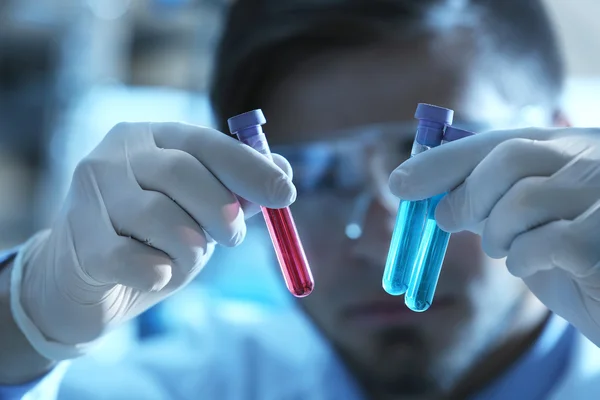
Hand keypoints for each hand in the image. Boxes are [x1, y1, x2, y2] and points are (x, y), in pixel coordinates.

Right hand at [11, 122, 294, 358]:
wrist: (84, 280)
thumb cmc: (150, 238)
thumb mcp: (198, 212)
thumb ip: (236, 192)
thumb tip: (283, 173)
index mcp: (151, 138)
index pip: (206, 143)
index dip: (250, 168)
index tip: (287, 194)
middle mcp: (115, 155)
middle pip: (182, 173)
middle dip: (222, 212)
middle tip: (234, 238)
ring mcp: (88, 195)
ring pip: (160, 217)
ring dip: (189, 249)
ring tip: (185, 258)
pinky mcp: (77, 240)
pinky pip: (131, 259)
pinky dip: (157, 272)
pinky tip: (156, 274)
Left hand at [389, 127, 599, 344]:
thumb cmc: (569, 259)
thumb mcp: (523, 220)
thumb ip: (487, 198)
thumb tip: (424, 186)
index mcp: (571, 146)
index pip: (502, 139)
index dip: (446, 160)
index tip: (401, 182)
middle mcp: (595, 157)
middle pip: (509, 160)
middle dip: (465, 195)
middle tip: (445, 220)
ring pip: (522, 200)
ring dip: (498, 234)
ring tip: (508, 250)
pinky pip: (546, 242)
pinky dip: (524, 259)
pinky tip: (535, 265)